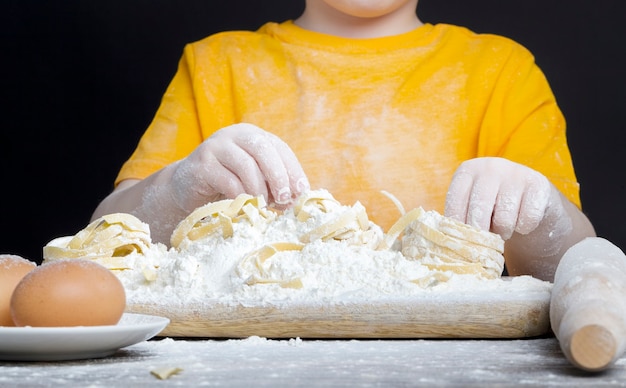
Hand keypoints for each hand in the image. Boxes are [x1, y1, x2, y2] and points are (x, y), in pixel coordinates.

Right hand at [168, 123, 309, 211]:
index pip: (279, 148)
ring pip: (246, 165)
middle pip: (263, 150)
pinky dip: (240, 196)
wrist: (187, 188)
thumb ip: (273, 182)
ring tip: (262, 206)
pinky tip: (243, 205)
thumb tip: (298, 197)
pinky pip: (227, 180)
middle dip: (278, 176)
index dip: (293, 170)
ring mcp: (216, 147)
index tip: (301, 192)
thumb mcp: (254, 178)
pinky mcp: (202, 164)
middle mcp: (235, 134)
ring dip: (259, 189)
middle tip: (283, 199)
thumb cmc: (227, 185)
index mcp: (252, 135)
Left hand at [444, 157, 557, 239]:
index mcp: (467, 170)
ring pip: (504, 219)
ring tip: (502, 229)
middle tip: (483, 242)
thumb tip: (450, 241)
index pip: (455, 201)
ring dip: (503, 232)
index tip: (460, 240)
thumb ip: (460, 217)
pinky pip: (527, 219)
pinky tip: (521, 221)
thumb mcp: (471, 203)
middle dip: (479, 233)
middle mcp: (490, 167)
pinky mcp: (538, 184)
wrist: (529, 195)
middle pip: (479, 210)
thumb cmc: (492, 204)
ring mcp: (515, 173)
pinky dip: (524, 228)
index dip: (457, 225)